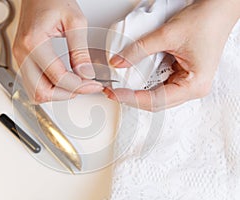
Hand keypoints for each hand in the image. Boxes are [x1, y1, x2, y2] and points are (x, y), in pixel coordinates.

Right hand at [13, 0, 102, 102]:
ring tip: (75, 86)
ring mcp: (20, 58)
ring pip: (35, 93)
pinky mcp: (23, 60)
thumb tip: (86, 74)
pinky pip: (34, 84)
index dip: (79, 85)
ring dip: (57, 94)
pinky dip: (50, 88)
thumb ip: (81, 51)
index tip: (93, 84)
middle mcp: (23, 53)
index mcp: (34, 42)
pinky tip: (63, 82)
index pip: (58, 77)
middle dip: (67, 94)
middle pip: (42, 92)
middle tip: (85, 87)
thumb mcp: (75, 22)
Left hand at [104, 0, 239, 110]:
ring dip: (137, 92)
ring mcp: (187, 83)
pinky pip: (159, 85)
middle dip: (132, 97)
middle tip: (112, 91)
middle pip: (155, 102)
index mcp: (194, 85)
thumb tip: (118, 63)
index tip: (115, 92)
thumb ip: (139, 50)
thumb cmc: (205, 21)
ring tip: (119, 86)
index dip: (132, 98)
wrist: (217, 10)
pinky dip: (144, 83)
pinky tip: (132, 79)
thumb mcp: (167, 35)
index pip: (156, 100)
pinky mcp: (181, 76)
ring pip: (156, 96)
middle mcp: (192, 89)